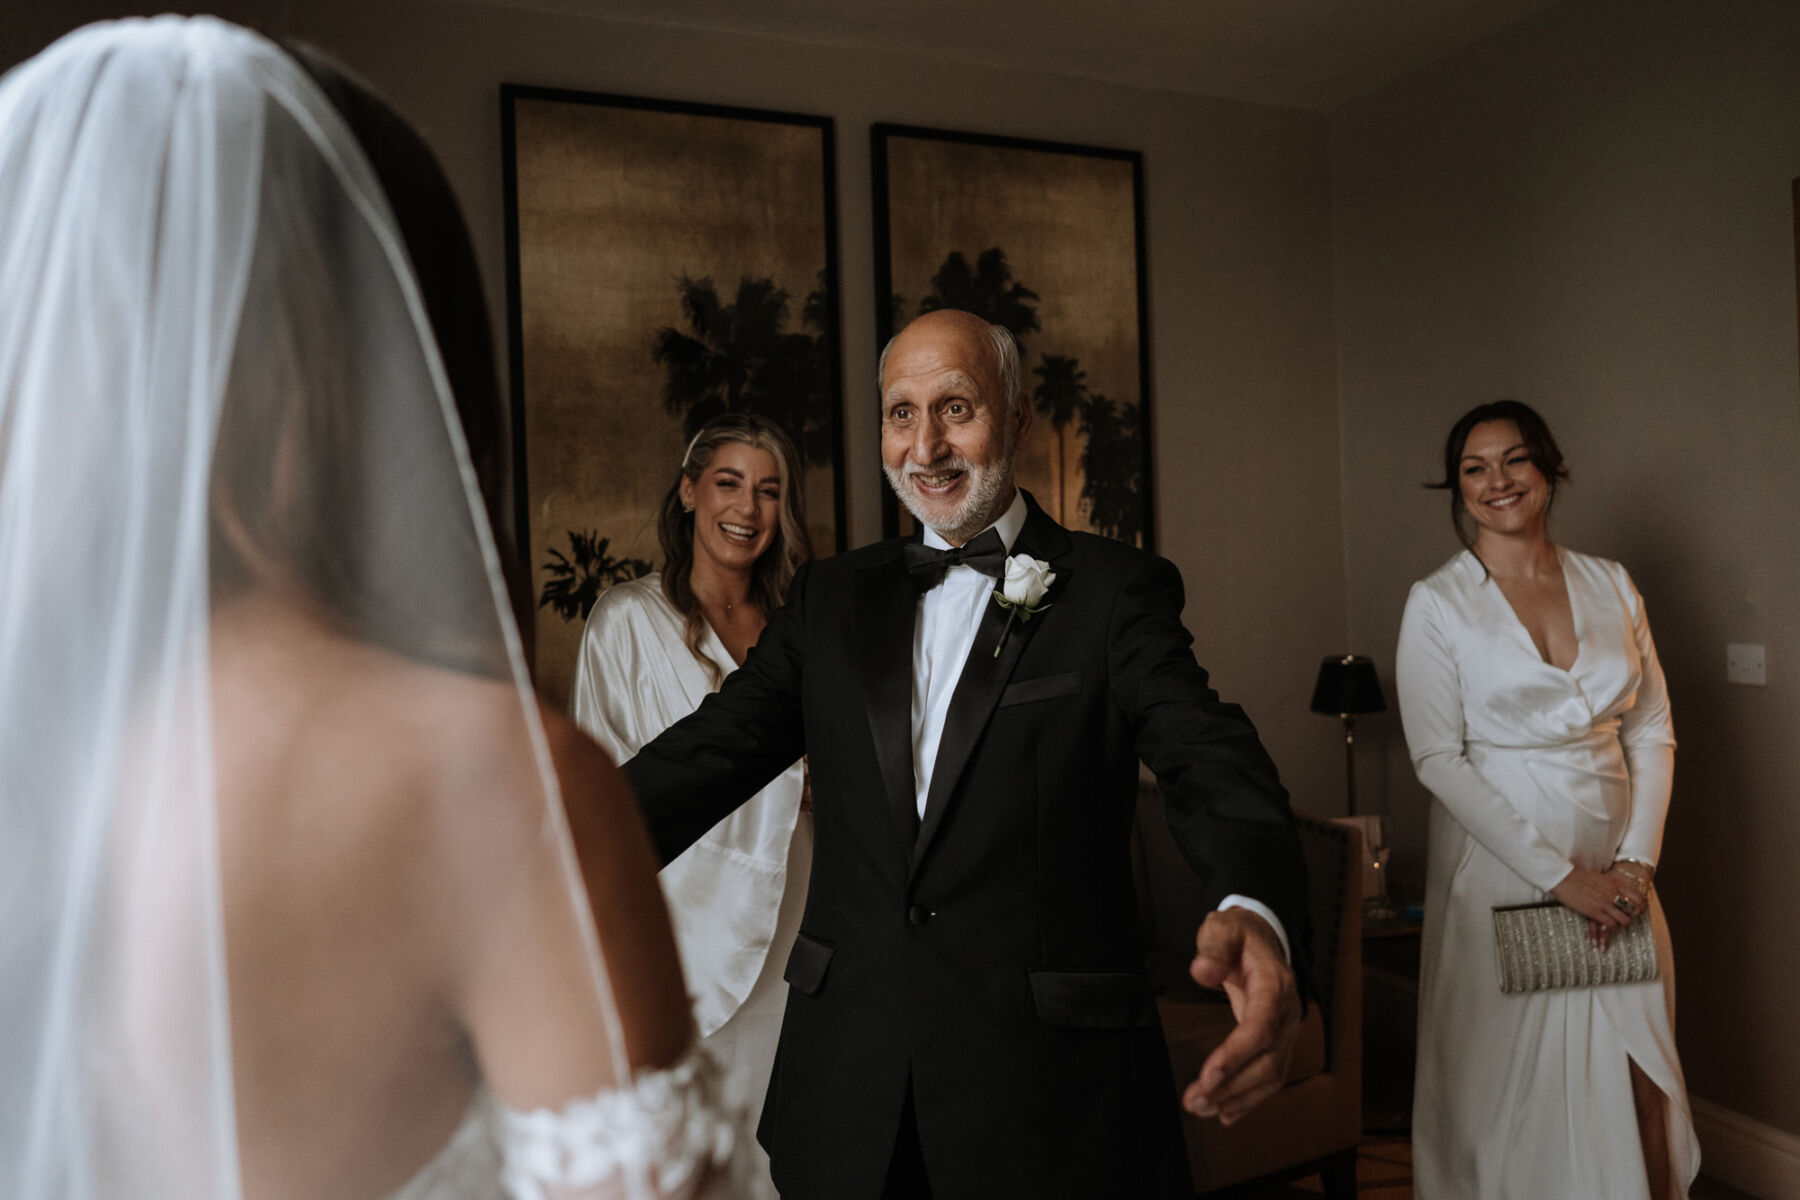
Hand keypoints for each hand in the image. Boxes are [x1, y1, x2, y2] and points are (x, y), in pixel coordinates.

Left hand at [1183, 909, 1300, 1124]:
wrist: (1263, 938)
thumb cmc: (1240, 935)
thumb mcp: (1223, 928)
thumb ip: (1214, 947)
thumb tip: (1202, 972)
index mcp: (1275, 985)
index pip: (1260, 1027)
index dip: (1236, 1054)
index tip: (1208, 1075)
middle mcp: (1287, 1013)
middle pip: (1266, 1060)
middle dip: (1232, 1086)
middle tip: (1195, 1100)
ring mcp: (1287, 1030)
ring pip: (1271, 1075)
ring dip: (1238, 1098)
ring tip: (1203, 1109)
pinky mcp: (1279, 1042)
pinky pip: (1271, 1076)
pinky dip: (1250, 1098)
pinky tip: (1226, 1113)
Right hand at [1550, 865, 1646, 949]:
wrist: (1561, 877)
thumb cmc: (1576, 875)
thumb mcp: (1598, 876)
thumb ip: (1609, 884)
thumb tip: (1613, 889)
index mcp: (1614, 883)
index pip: (1637, 897)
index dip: (1641, 906)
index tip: (1638, 910)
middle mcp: (1612, 893)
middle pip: (1633, 910)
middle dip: (1632, 916)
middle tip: (1627, 917)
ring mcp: (1603, 903)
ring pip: (1624, 920)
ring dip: (1622, 923)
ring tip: (1617, 923)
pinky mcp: (1594, 912)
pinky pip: (1610, 924)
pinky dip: (1612, 928)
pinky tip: (1609, 927)